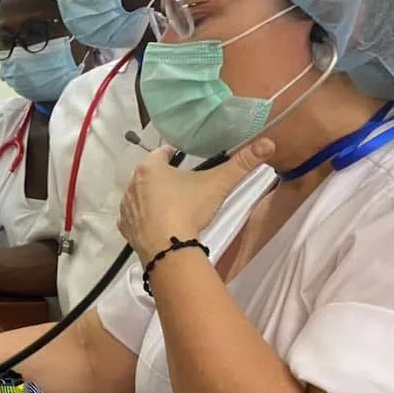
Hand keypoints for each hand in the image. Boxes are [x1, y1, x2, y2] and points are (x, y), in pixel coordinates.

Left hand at [118, 139, 274, 260]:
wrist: (168, 249)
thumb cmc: (189, 210)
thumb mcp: (218, 184)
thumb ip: (241, 164)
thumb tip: (267, 143)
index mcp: (149, 167)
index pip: (162, 152)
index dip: (175, 155)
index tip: (186, 160)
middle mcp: (132, 183)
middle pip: (151, 174)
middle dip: (164, 177)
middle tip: (184, 187)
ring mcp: (126, 207)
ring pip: (141, 195)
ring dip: (153, 197)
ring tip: (173, 206)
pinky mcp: (125, 228)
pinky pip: (135, 217)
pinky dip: (145, 218)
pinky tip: (159, 223)